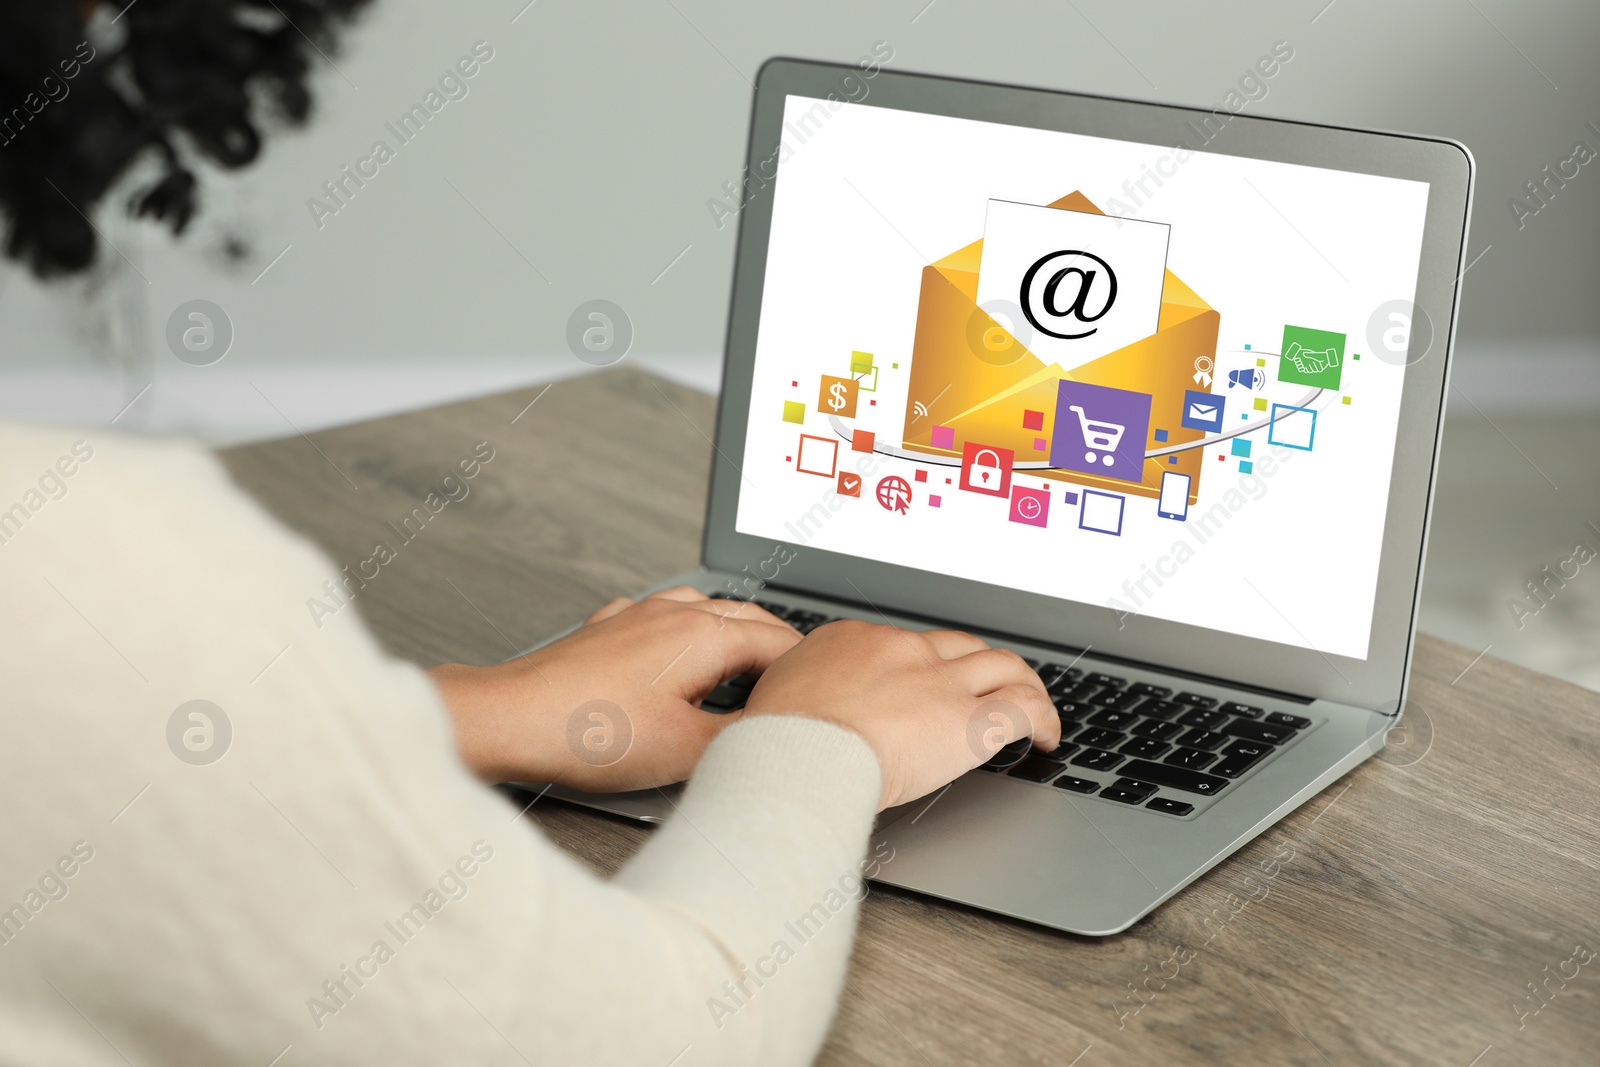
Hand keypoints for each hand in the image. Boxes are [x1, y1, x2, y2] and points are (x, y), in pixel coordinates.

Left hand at [430, 587, 798, 787]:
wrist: (510, 719)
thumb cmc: (586, 732)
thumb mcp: (687, 750)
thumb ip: (744, 737)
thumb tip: (778, 733)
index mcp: (704, 635)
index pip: (780, 642)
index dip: (807, 670)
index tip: (822, 691)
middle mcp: (673, 613)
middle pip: (746, 617)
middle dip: (776, 645)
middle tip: (796, 677)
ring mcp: (636, 616)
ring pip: (703, 609)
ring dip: (731, 631)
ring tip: (745, 661)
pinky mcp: (605, 631)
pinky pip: (659, 617)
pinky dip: (683, 632)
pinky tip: (675, 654)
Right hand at [742, 620, 1058, 809]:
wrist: (797, 756)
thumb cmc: (777, 742)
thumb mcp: (777, 699)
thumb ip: (802, 695)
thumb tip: (797, 710)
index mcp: (853, 640)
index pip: (903, 643)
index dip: (923, 664)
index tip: (926, 683)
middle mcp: (901, 650)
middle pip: (958, 644)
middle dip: (979, 664)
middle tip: (988, 684)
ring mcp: (938, 681)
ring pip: (1001, 665)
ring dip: (1021, 682)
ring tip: (1032, 703)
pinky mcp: (968, 720)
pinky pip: (1023, 708)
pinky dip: (1044, 718)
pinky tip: (1048, 736)